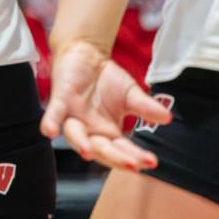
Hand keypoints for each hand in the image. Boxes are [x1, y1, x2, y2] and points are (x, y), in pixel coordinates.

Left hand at [38, 41, 171, 171]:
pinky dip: (51, 123)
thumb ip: (146, 108)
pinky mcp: (60, 100)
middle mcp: (90, 131)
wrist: (86, 54)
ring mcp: (73, 117)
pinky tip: (50, 131)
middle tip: (132, 164)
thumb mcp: (131, 94)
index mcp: (108, 133)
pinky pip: (55, 114)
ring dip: (81, 144)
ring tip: (90, 151)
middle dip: (116, 158)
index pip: (123, 150)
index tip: (152, 162)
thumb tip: (167, 117)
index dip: (136, 157)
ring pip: (75, 136)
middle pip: (101, 150)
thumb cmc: (107, 80)